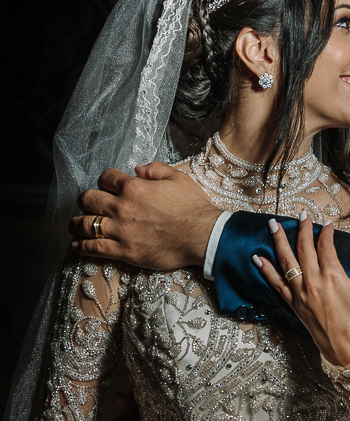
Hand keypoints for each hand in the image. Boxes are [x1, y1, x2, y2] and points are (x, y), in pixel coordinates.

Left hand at [69, 161, 218, 270]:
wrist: (203, 236)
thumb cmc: (194, 208)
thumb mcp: (178, 178)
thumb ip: (156, 169)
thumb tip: (138, 168)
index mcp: (134, 187)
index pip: (106, 178)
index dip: (105, 181)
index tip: (107, 186)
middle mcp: (122, 207)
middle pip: (89, 199)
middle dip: (86, 200)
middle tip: (88, 204)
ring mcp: (121, 230)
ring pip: (85, 224)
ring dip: (76, 223)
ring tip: (74, 225)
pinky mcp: (124, 251)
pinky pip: (94, 248)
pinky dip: (81, 246)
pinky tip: (77, 245)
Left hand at [255, 216, 349, 366]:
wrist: (347, 352)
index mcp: (334, 277)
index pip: (326, 246)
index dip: (326, 233)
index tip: (328, 225)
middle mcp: (313, 282)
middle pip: (304, 248)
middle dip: (302, 229)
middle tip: (302, 215)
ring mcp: (301, 294)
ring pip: (286, 261)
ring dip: (278, 241)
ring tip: (272, 225)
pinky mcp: (294, 305)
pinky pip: (276, 284)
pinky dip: (266, 270)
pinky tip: (257, 258)